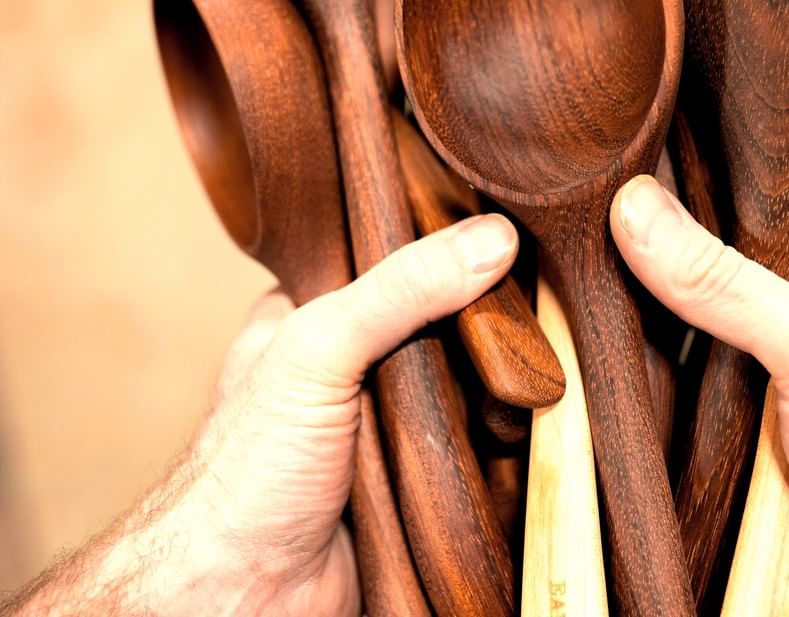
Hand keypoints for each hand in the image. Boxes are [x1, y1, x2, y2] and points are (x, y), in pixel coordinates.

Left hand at [2, 213, 517, 616]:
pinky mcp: (422, 475)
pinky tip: (521, 418)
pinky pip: (480, 439)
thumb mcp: (317, 349)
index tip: (504, 231)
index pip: (393, 255)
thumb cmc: (246, 473)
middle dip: (484, 319)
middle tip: (523, 310)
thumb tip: (492, 238)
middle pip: (444, 317)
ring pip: (469, 378)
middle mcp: (355, 362)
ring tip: (522, 373)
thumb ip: (400, 288)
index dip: (445, 243)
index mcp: (314, 314)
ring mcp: (391, 420)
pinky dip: (504, 433)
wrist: (242, 602)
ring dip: (499, 382)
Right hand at [611, 175, 788, 616]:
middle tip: (597, 248)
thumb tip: (637, 210)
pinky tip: (636, 379)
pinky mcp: (762, 431)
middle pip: (718, 270)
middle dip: (663, 268)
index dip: (691, 189)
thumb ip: (726, 283)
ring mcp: (786, 374)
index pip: (753, 202)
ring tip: (601, 308)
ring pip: (702, 334)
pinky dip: (668, 391)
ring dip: (660, 337)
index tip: (623, 179)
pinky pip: (697, 393)